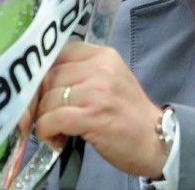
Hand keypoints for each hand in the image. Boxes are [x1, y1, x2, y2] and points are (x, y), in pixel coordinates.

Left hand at [34, 42, 165, 178]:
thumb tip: (41, 81)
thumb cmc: (128, 113)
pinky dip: (46, 130)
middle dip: (40, 100)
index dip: (43, 75)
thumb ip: (82, 73)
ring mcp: (97, 92)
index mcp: (103, 55)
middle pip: (49, 77)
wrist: (154, 140)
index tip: (42, 92)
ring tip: (53, 130)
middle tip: (46, 116)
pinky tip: (54, 138)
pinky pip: (53, 119)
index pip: (58, 54)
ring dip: (43, 119)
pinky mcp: (92, 116)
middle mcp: (101, 68)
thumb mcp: (110, 80)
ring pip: (48, 99)